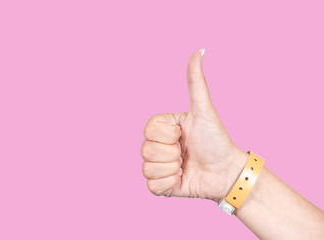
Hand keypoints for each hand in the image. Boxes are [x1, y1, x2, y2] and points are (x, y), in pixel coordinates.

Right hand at [141, 50, 247, 202]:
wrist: (225, 172)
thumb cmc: (216, 139)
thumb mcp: (204, 110)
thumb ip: (196, 82)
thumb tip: (199, 50)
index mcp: (162, 128)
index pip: (148, 130)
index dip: (168, 135)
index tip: (184, 134)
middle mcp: (157, 145)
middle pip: (146, 150)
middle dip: (172, 153)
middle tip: (187, 152)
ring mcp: (158, 165)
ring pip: (148, 169)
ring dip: (171, 169)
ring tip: (185, 165)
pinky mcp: (161, 185)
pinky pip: (152, 186)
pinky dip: (170, 184)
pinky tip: (182, 178)